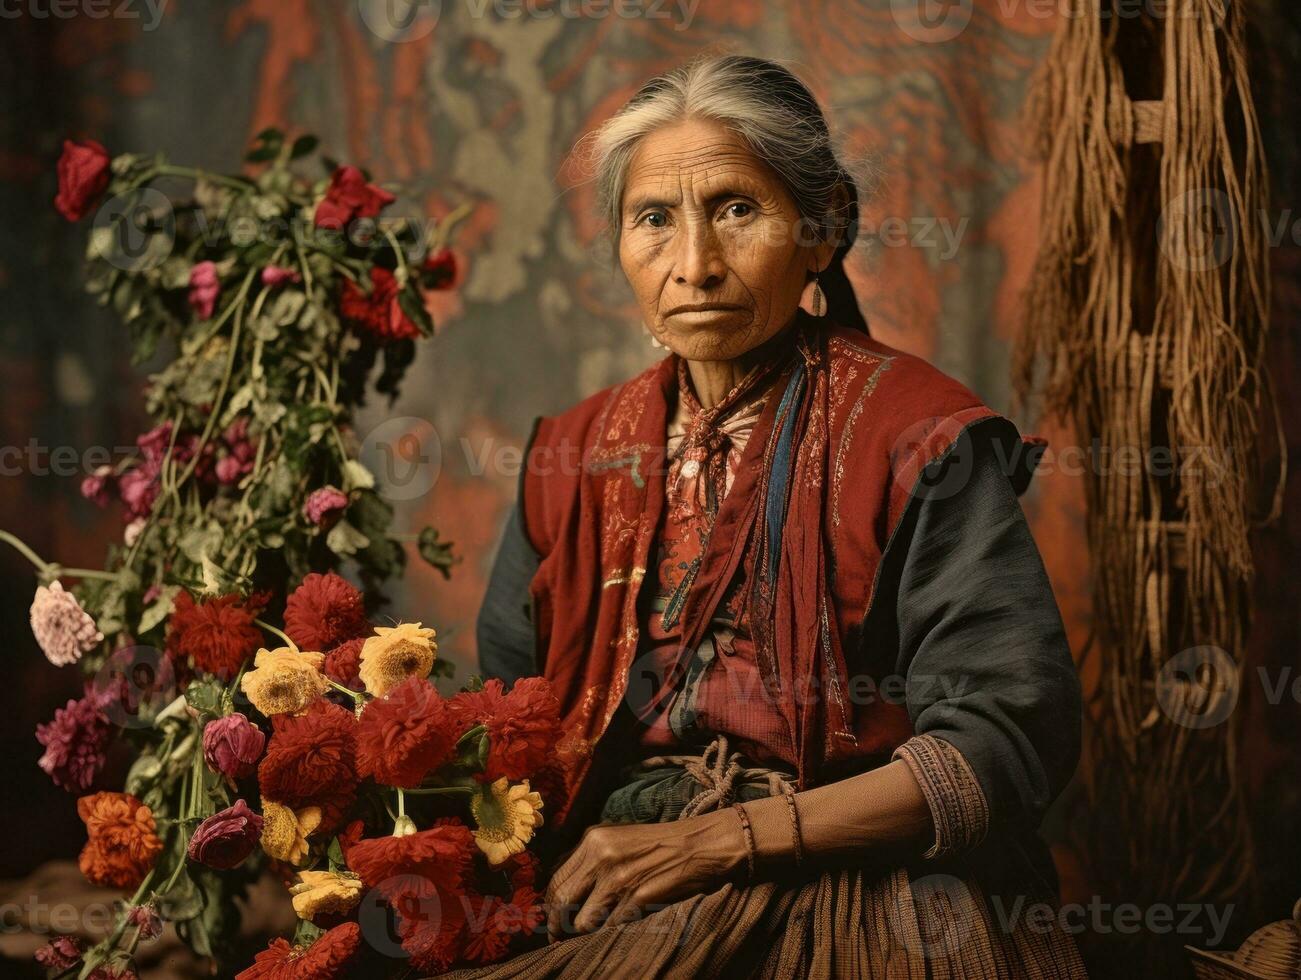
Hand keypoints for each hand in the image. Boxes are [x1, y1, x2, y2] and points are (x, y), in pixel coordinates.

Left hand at [544, 809, 745, 939]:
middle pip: (561, 900)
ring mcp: (619, 878)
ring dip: (584, 934)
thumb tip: (567, 891)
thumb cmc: (662, 844)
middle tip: (558, 939)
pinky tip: (616, 932)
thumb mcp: (619, 840)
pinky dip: (610, 934)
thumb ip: (592, 860)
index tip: (551, 919)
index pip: (556, 878)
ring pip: (582, 920)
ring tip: (589, 938)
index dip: (550, 904)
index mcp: (593, 839)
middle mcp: (601, 856)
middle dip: (557, 925)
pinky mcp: (638, 897)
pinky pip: (610, 927)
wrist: (702, 843)